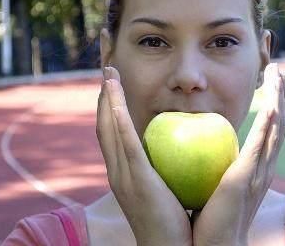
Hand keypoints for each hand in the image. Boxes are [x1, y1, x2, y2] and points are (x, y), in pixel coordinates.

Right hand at [96, 66, 191, 245]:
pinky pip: (124, 142)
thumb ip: (166, 165)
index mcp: (124, 172)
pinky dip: (117, 117)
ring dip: (107, 98)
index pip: (112, 131)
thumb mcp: (166, 186)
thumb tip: (181, 144)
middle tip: (106, 66)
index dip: (111, 104)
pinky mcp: (135, 179)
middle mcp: (116, 171)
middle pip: (104, 124)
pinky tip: (116, 95)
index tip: (114, 80)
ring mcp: (122, 175)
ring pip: (108, 128)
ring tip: (109, 72)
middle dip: (103, 95)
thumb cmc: (175, 219)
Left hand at [191, 63, 284, 245]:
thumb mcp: (218, 183)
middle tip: (278, 69)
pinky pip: (259, 147)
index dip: (275, 104)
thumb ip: (218, 164)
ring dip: (279, 100)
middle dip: (281, 95)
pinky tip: (271, 106)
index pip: (271, 129)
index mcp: (257, 167)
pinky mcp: (246, 179)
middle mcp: (264, 167)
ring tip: (278, 76)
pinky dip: (268, 125)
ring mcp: (259, 173)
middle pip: (280, 124)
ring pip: (275, 129)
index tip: (273, 82)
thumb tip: (201, 144)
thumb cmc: (211, 218)